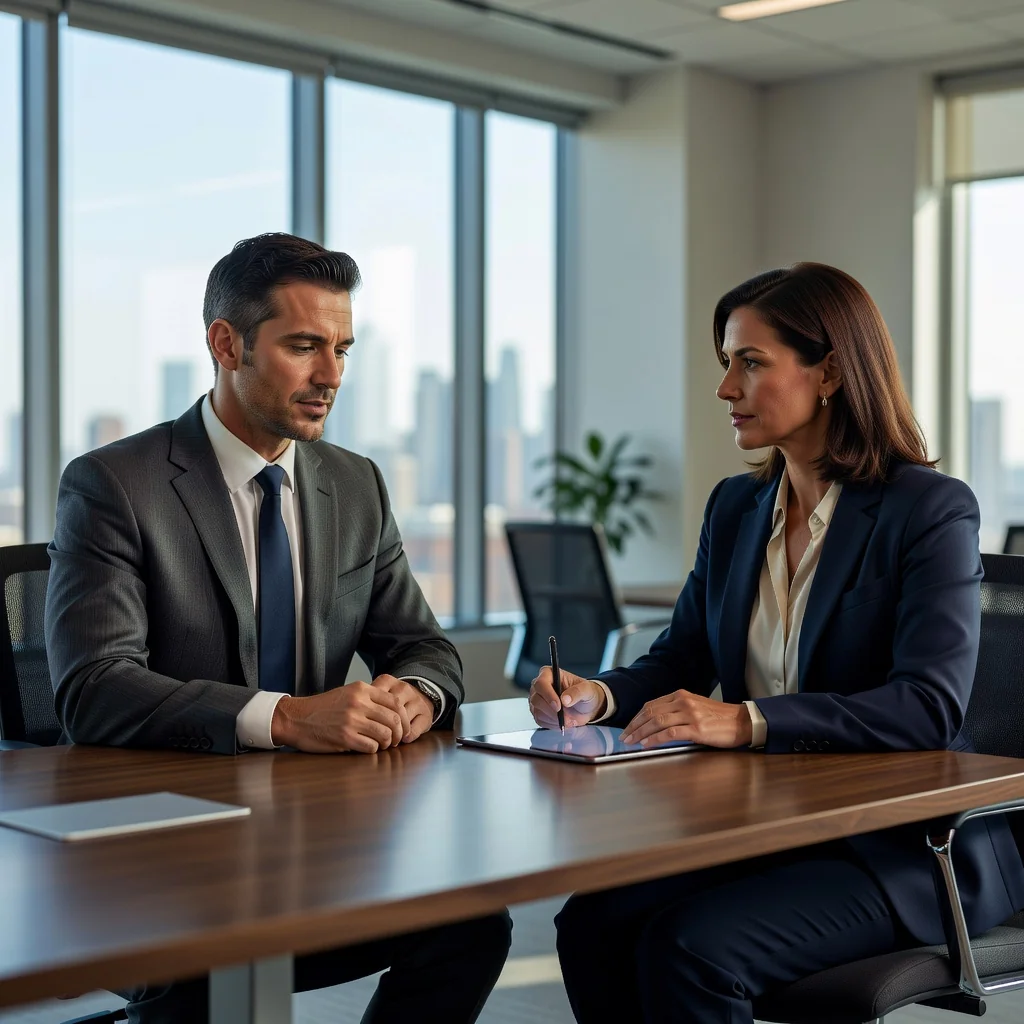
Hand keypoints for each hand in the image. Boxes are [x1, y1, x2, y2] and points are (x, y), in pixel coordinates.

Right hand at [270, 680, 410, 752]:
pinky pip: (371, 747)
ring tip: (382, 745)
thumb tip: (395, 710)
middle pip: (394, 719)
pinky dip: (373, 750)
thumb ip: (369, 698)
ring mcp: (352, 720)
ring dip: (387, 743)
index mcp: (361, 689)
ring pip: (385, 734)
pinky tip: (368, 748)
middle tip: (396, 740)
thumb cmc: (323, 708)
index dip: (404, 717)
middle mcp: (359, 702)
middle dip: (399, 733)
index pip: (395, 702)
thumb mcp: (347, 693)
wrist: (296, 718)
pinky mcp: (345, 737)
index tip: (403, 727)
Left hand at [371, 674, 435, 743]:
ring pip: (402, 719)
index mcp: (388, 681)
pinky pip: (414, 729)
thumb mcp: (377, 694)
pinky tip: (403, 739)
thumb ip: (366, 702)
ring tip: (390, 740)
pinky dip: (407, 737)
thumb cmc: (392, 699)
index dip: (369, 714)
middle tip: (377, 736)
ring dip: (395, 733)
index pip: (375, 698)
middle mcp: (403, 688)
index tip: (366, 724)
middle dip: (383, 726)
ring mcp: (416, 700)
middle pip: (389, 709)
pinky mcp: (426, 714)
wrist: (421, 695)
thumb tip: (353, 716)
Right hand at [529, 666, 606, 729]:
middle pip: (536, 699)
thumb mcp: (587, 690)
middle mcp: (540, 686)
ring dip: (554, 719)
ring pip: (537, 711)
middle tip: (566, 717)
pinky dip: (552, 724)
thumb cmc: (585, 693)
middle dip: (551, 711)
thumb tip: (565, 699)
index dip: (548, 695)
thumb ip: (577, 692)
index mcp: (549, 674)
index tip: (559, 706)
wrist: (585, 708)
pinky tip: (562, 721)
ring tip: (569, 719)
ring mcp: (537, 699)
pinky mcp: (538, 712)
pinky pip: (540, 720)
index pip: (541, 683)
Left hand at [620, 689, 752, 748]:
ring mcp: (690, 715)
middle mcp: (683, 702)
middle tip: (624, 736)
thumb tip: (656, 722)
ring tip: (631, 742)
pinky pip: (670, 733)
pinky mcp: (697, 729)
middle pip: (650, 712)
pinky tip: (647, 744)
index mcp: (681, 695)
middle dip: (634, 725)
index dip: (637, 717)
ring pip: (657, 722)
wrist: (742, 722)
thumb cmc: (719, 718)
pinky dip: (655, 739)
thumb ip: (677, 710)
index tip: (629, 727)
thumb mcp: (696, 707)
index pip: (651, 705)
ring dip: (641, 733)